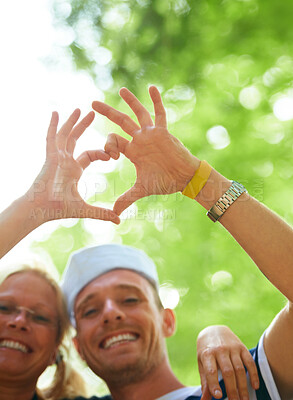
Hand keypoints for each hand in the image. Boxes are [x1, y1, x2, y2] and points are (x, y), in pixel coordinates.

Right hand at [26, 109, 119, 223]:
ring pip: (65, 135)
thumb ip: (102, 213)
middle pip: (75, 139)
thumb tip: (118, 220)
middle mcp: (65, 161)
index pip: (89, 155)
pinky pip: (51, 138)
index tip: (111, 156)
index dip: (101, 153)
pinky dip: (53, 125)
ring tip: (80, 109)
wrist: (42, 209)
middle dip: (83, 126)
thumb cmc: (59, 209)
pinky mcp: (50, 157)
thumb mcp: (85, 209)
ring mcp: (57, 157)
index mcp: (74, 170)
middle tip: (93, 113)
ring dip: (72, 122)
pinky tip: (55, 113)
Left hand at [92, 86, 198, 214]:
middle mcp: (140, 140)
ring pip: (138, 113)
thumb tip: (114, 212)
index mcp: (132, 151)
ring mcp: (151, 134)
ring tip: (120, 89)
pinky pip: (160, 113)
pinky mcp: (163, 132)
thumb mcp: (142, 189)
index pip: (113, 141)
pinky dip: (157, 101)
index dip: (107, 146)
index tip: (109, 157)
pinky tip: (152, 88)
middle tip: (92, 103)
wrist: (184, 179)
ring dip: (130, 101)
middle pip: (120, 122)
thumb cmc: (165, 182)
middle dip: (106, 113)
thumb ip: (127, 198)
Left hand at [197, 326, 258, 399]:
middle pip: (228, 372)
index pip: (211, 370)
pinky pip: (250, 361)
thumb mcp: (201, 363)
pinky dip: (253, 374)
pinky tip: (255, 386)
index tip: (218, 396)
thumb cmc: (206, 350)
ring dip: (243, 387)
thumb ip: (205, 381)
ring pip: (240, 369)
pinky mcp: (242, 347)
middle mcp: (220, 350)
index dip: (214, 384)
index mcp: (208, 354)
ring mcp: (232, 348)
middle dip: (232, 390)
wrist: (214, 330)